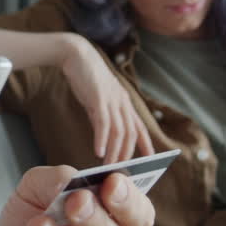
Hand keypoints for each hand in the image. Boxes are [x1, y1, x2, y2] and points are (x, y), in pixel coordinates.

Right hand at [59, 34, 153, 163]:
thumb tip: (102, 134)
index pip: (139, 125)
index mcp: (123, 101)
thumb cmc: (86, 76)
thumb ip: (101, 114)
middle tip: (121, 171)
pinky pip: (103, 123)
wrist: (76, 54)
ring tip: (109, 166)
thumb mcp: (98, 98)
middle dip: (127, 153)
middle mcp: (122, 101)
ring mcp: (111, 100)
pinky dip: (102, 139)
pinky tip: (98, 152)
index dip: (145, 142)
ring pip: (119, 131)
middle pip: (130, 133)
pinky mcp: (98, 98)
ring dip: (115, 151)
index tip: (150, 157)